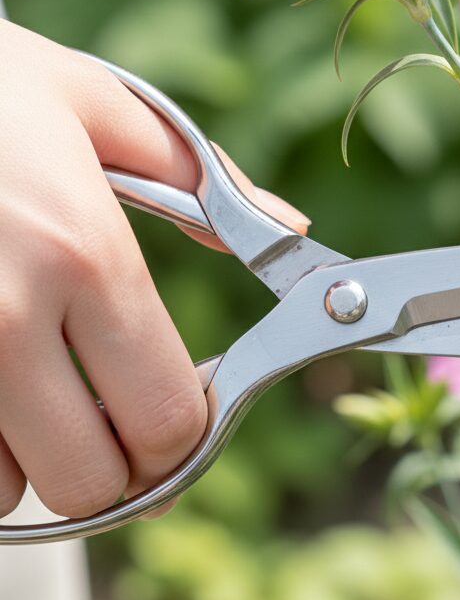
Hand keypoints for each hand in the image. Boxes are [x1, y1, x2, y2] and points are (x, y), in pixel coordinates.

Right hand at [0, 20, 308, 517]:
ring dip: (32, 461)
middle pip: (93, 484)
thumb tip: (291, 228)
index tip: (182, 413)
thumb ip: (205, 182)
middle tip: (112, 420)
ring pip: (6, 492)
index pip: (169, 418)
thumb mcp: (96, 106)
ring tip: (33, 393)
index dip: (186, 437)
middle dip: (117, 466)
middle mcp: (4, 318)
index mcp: (85, 255)